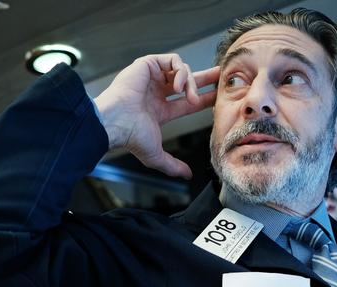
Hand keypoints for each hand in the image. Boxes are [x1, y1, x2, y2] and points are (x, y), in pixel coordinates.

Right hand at [93, 54, 219, 178]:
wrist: (116, 122)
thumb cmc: (130, 137)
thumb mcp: (156, 156)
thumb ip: (173, 165)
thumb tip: (187, 175)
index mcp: (159, 110)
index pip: (187, 102)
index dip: (204, 99)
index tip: (218, 97)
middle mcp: (156, 92)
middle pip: (187, 81)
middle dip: (205, 78)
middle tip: (221, 76)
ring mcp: (152, 78)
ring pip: (182, 71)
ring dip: (191, 83)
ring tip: (189, 97)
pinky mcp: (147, 65)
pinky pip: (173, 60)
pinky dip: (180, 72)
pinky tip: (178, 86)